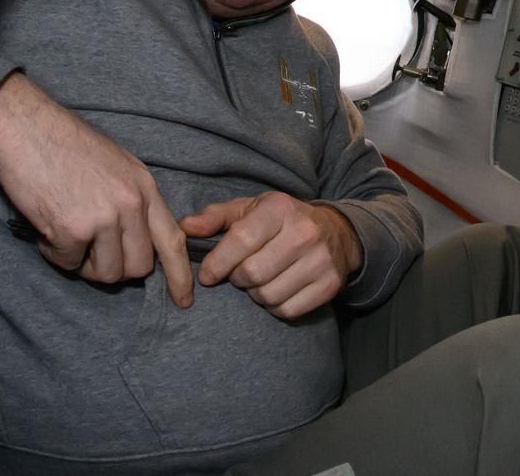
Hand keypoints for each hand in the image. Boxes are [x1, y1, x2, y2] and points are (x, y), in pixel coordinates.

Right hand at [0, 72, 192, 307]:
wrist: (26, 127)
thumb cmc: (66, 146)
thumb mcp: (118, 166)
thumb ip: (133, 201)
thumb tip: (137, 240)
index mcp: (145, 187)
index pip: (173, 240)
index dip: (180, 275)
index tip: (184, 300)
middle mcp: (131, 204)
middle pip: (138, 267)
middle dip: (114, 267)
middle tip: (88, 249)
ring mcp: (104, 217)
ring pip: (107, 272)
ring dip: (83, 263)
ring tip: (65, 233)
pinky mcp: (73, 229)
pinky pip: (69, 264)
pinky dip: (55, 254)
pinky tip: (47, 228)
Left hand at [181, 192, 362, 319]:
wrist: (336, 232)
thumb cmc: (281, 221)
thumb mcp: (249, 209)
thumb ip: (215, 217)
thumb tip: (184, 228)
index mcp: (280, 209)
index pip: (241, 241)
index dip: (217, 263)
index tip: (208, 275)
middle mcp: (304, 232)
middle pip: (252, 274)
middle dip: (238, 279)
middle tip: (240, 274)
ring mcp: (321, 260)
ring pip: (268, 296)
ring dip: (256, 294)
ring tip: (260, 280)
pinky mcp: (330, 285)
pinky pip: (288, 310)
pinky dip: (275, 307)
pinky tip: (278, 290)